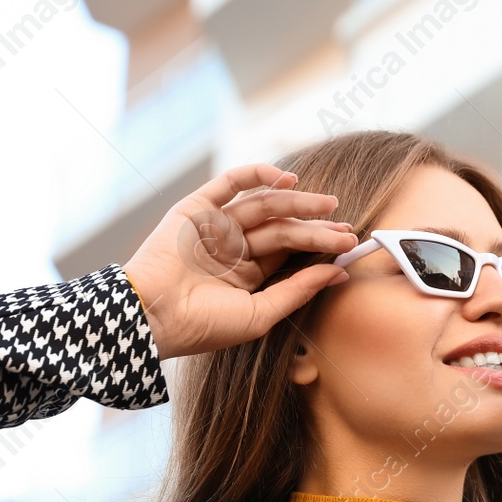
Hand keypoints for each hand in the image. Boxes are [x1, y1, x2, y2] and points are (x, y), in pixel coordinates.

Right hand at [122, 163, 357, 359]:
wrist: (152, 316)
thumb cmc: (203, 326)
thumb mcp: (260, 313)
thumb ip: (298, 291)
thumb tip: (339, 272)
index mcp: (246, 275)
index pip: (289, 254)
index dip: (318, 247)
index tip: (349, 244)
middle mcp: (232, 248)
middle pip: (282, 229)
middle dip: (314, 226)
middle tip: (345, 225)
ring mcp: (215, 227)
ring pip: (264, 207)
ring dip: (296, 202)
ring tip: (328, 204)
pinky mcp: (196, 209)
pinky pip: (230, 185)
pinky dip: (258, 175)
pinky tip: (288, 179)